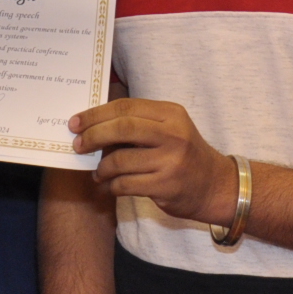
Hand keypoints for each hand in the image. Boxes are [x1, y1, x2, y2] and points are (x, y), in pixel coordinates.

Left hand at [70, 98, 238, 225]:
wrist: (216, 186)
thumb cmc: (184, 155)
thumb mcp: (170, 129)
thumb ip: (139, 123)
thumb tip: (94, 123)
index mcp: (171, 114)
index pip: (126, 107)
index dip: (97, 114)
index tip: (76, 122)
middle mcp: (173, 134)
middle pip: (122, 128)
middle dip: (93, 136)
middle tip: (78, 145)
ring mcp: (171, 160)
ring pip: (121, 159)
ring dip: (102, 167)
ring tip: (98, 172)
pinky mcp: (166, 185)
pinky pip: (126, 184)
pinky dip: (112, 185)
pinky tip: (110, 186)